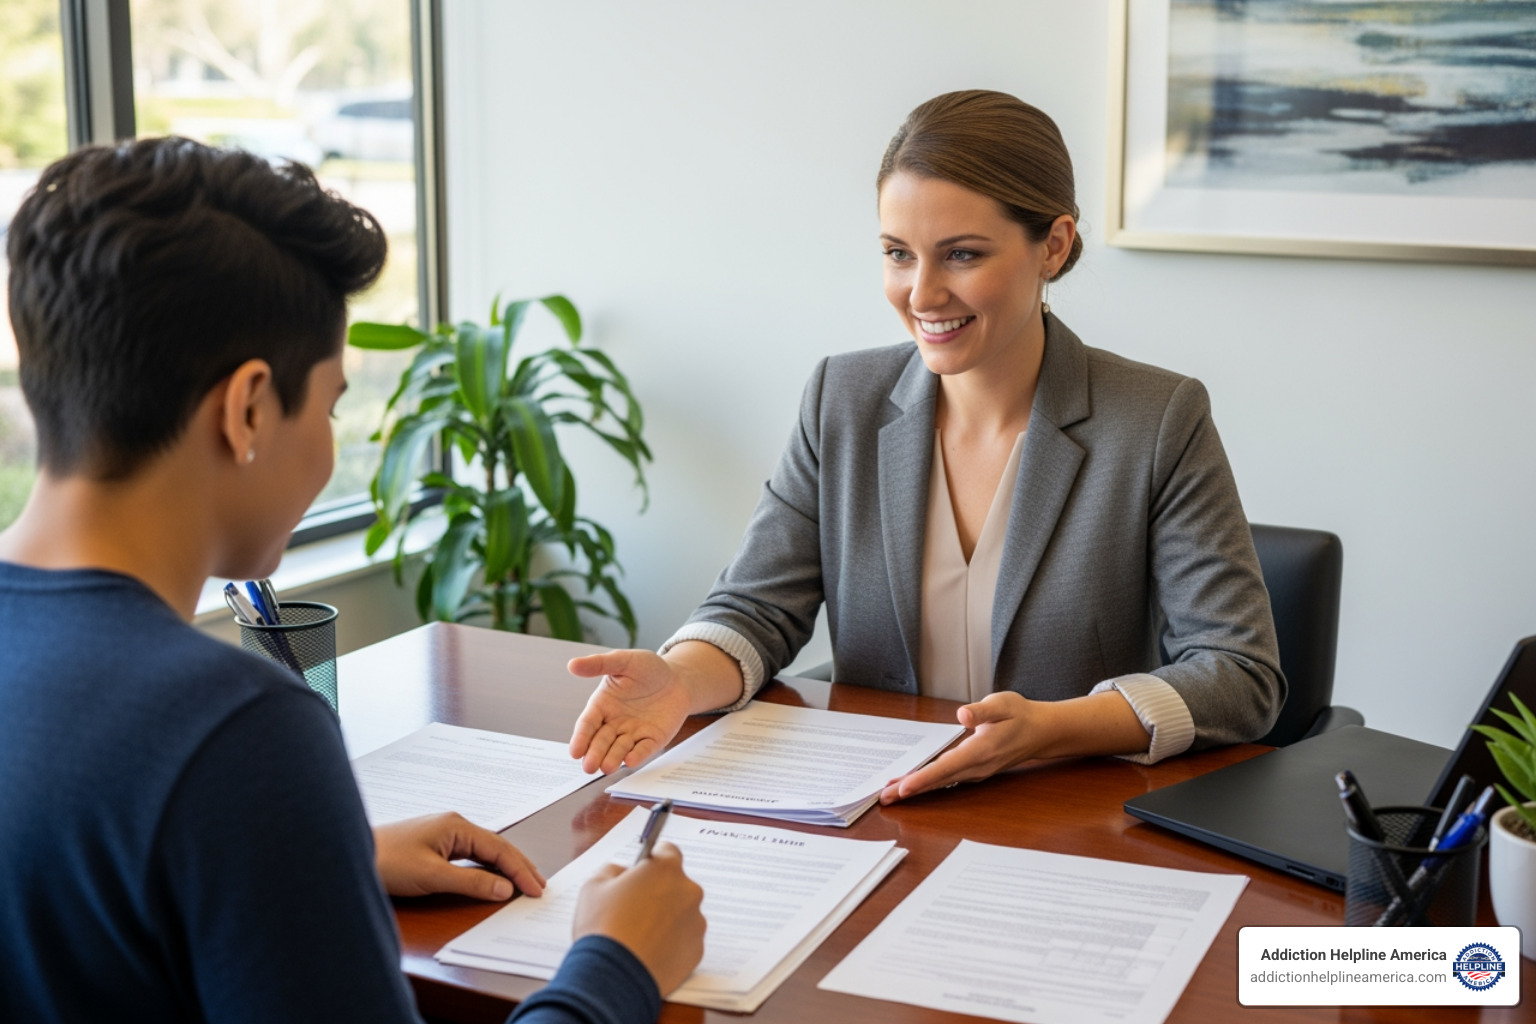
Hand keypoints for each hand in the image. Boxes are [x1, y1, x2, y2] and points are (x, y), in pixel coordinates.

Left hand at [373, 812, 545, 899]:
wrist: (351, 854)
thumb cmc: (387, 861)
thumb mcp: (431, 876)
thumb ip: (471, 882)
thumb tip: (505, 888)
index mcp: (457, 826)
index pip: (500, 849)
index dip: (521, 870)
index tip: (537, 888)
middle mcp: (455, 826)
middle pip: (496, 847)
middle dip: (520, 866)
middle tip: (540, 886)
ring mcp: (445, 835)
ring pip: (485, 851)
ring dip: (505, 868)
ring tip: (524, 883)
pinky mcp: (435, 846)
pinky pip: (471, 856)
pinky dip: (487, 868)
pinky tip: (493, 878)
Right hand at [568, 649, 694, 772]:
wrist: (678, 677)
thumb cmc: (647, 668)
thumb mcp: (623, 661)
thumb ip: (599, 664)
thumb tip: (572, 664)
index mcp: (602, 705)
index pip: (588, 724)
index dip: (581, 738)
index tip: (574, 752)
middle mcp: (615, 723)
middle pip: (601, 741)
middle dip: (595, 754)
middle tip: (588, 767)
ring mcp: (634, 733)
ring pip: (620, 749)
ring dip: (613, 758)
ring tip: (607, 767)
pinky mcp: (653, 739)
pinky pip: (644, 748)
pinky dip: (638, 755)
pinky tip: (631, 760)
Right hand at [572, 842, 705, 994]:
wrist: (613, 977)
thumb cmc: (603, 927)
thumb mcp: (594, 886)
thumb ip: (613, 870)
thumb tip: (623, 873)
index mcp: (666, 869)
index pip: (667, 851)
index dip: (652, 861)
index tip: (641, 872)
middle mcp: (689, 892)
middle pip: (676, 885)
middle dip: (659, 892)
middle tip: (634, 909)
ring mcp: (696, 923)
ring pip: (682, 914)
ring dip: (666, 919)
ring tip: (640, 936)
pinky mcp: (697, 951)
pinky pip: (685, 940)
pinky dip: (671, 944)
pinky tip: (649, 952)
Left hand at [879, 692, 1038, 803]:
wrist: (1040, 732)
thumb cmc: (1019, 715)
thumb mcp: (1002, 704)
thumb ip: (981, 711)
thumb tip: (962, 715)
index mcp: (981, 750)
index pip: (946, 767)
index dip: (923, 779)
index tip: (903, 788)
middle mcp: (976, 766)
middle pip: (938, 781)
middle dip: (910, 790)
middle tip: (883, 797)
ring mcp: (975, 772)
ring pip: (941, 783)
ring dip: (916, 789)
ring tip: (890, 794)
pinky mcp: (973, 772)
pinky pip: (947, 780)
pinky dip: (927, 784)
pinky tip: (912, 784)